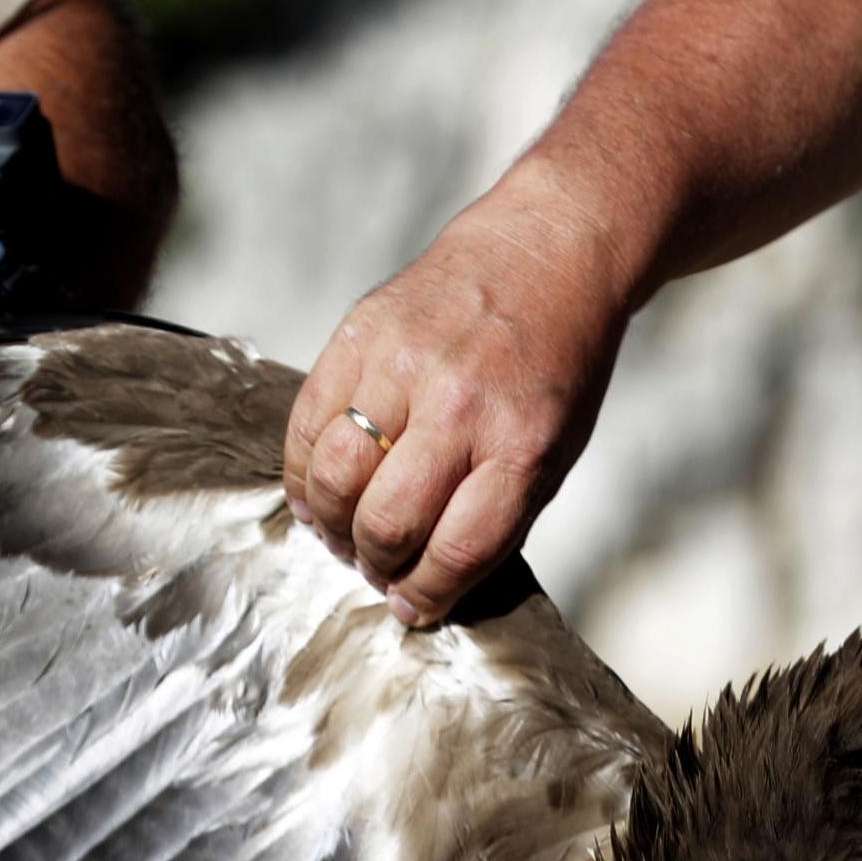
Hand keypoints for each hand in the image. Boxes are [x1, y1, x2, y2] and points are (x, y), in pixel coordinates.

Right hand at [284, 180, 630, 625]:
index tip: (412, 607)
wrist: (549, 253)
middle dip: (376, 564)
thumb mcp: (557, 449)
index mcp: (522, 445)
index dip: (426, 595)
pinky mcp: (361, 333)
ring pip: (338, 476)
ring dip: (332, 524)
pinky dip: (304, 470)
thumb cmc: (557, 365)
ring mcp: (405, 365)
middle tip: (376, 569)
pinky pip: (309, 421)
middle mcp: (461, 407)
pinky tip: (317, 491)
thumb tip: (430, 581)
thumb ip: (499, 512)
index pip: (458, 549)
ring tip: (343, 534)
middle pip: (389, 521)